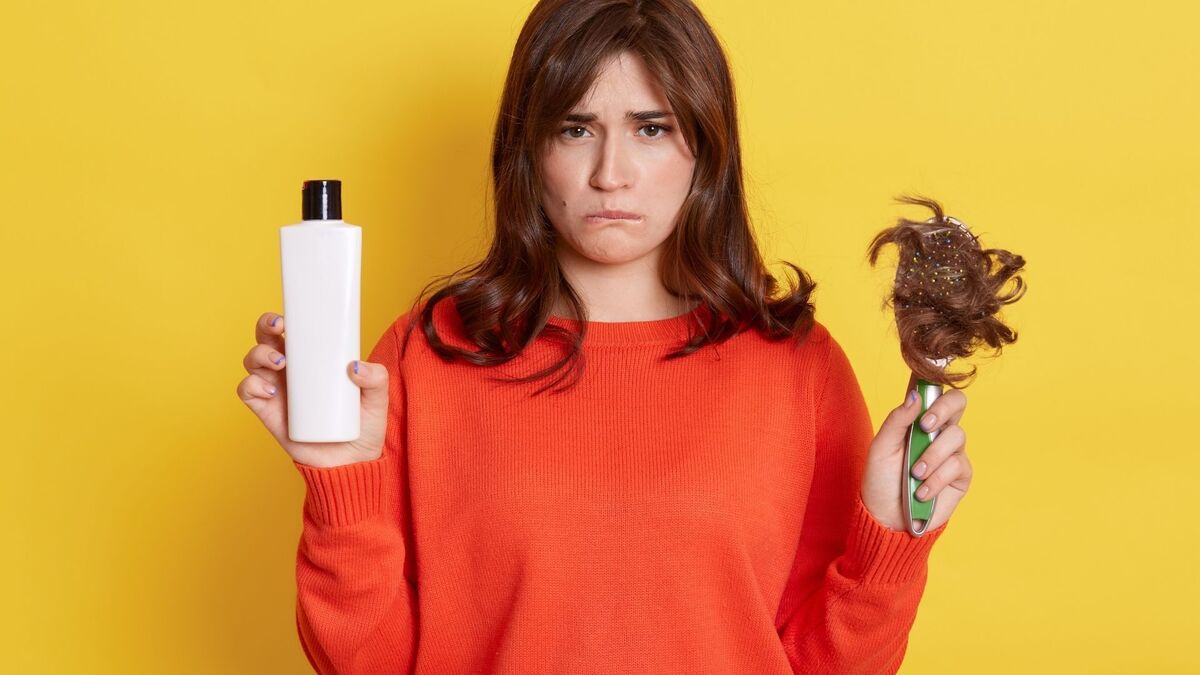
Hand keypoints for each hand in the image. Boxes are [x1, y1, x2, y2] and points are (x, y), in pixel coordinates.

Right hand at [236, 311, 389, 467]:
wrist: (351, 464)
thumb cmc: (363, 427)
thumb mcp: (378, 399)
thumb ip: (376, 379)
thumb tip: (356, 366)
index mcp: (313, 360)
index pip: (293, 330)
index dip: (284, 318)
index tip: (290, 317)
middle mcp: (290, 370)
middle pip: (266, 339)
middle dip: (266, 327)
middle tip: (281, 330)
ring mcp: (276, 390)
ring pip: (252, 361)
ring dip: (259, 355)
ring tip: (281, 364)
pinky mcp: (267, 412)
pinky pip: (247, 392)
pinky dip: (251, 385)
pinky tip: (270, 391)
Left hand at [859, 386, 971, 532]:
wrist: (886, 518)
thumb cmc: (881, 481)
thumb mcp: (881, 447)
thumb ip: (897, 420)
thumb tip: (915, 395)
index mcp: (918, 421)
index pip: (936, 393)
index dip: (935, 388)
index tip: (921, 397)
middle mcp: (938, 433)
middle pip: (958, 403)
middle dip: (942, 411)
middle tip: (924, 427)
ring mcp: (952, 453)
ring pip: (956, 436)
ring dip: (932, 456)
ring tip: (914, 474)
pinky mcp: (960, 477)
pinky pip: (958, 466)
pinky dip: (937, 479)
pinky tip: (922, 492)